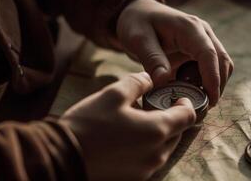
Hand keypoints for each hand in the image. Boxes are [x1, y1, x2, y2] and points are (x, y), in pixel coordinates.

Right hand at [59, 72, 195, 180]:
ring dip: (158, 132)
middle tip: (154, 105)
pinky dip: (147, 146)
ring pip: (164, 146)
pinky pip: (150, 159)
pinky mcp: (135, 178)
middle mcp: (157, 154)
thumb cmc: (89, 124)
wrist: (62, 157)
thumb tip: (150, 79)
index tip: (178, 96)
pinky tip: (128, 137)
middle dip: (170, 117)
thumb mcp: (114, 94)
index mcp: (157, 131)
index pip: (187, 116)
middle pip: (177, 132)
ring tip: (138, 120)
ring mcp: (146, 169)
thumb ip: (138, 82)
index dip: (186, 103)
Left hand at [117, 0, 233, 105]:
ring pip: (221, 65)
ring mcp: (204, 40)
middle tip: (203, 108)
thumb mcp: (138, 38)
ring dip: (214, 84)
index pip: (208, 54)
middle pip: (222, 61)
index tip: (210, 100)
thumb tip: (163, 81)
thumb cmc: (137, 23)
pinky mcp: (201, 49)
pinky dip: (207, 82)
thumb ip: (152, 58)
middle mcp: (202, 32)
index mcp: (189, 28)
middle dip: (217, 86)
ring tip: (196, 101)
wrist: (141, 13)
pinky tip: (191, 91)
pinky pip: (212, 67)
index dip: (212, 78)